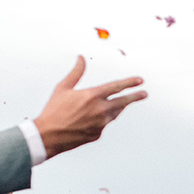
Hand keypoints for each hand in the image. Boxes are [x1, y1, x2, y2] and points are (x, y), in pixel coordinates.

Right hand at [32, 58, 147, 156]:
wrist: (49, 136)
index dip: (130, 82)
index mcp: (92, 96)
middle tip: (144, 93)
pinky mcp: (97, 134)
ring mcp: (100, 124)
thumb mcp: (63, 88)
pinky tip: (93, 118)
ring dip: (118, 107)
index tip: (140, 80)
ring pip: (114, 113)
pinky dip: (102, 119)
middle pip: (123, 102)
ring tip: (121, 103)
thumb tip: (81, 58)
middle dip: (135, 97)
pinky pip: (104, 124)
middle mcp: (100, 110)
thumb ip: (76, 72)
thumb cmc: (54, 110)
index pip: (117, 87)